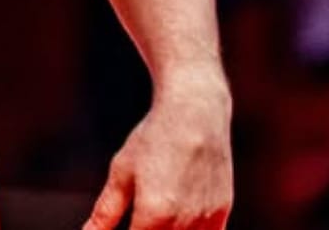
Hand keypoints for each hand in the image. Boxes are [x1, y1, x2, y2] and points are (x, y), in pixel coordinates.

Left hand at [85, 73, 232, 229]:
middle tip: (138, 216)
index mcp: (154, 215)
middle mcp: (184, 222)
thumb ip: (105, 213)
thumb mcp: (122, 172)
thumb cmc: (153, 138)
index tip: (126, 224)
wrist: (195, 110)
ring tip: (156, 217)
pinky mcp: (223, 211)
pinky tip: (178, 220)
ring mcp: (207, 218)